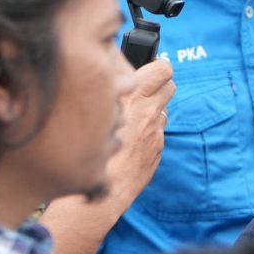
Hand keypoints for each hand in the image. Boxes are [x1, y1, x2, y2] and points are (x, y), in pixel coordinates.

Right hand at [107, 57, 174, 205]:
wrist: (95, 187)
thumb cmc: (84, 146)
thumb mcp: (93, 108)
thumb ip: (109, 92)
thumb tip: (114, 80)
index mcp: (132, 97)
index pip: (162, 69)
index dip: (159, 66)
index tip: (153, 65)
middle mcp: (148, 113)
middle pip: (170, 86)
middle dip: (160, 84)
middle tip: (145, 86)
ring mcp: (155, 133)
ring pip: (163, 110)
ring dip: (153, 108)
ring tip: (132, 113)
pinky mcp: (156, 149)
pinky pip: (156, 132)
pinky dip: (147, 130)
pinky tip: (129, 137)